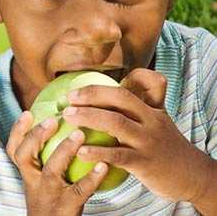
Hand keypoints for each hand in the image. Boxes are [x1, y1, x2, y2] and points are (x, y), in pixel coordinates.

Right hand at [7, 112, 107, 214]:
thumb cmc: (52, 204)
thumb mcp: (42, 184)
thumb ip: (48, 161)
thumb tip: (67, 130)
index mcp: (28, 175)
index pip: (14, 150)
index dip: (17, 131)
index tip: (28, 112)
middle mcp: (34, 182)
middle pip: (25, 156)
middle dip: (35, 136)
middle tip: (52, 119)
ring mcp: (50, 194)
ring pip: (52, 169)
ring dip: (64, 149)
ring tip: (79, 134)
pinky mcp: (67, 206)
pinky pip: (80, 190)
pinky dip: (92, 177)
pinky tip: (104, 165)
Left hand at [63, 68, 213, 201]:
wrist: (191, 176)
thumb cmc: (165, 146)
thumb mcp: (158, 121)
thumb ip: (141, 105)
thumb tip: (110, 92)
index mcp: (152, 109)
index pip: (137, 86)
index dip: (107, 84)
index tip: (79, 88)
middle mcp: (151, 121)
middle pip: (122, 99)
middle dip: (93, 94)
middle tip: (69, 98)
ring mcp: (148, 141)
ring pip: (116, 123)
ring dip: (89, 117)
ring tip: (68, 117)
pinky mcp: (144, 163)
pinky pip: (118, 155)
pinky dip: (99, 152)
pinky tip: (81, 152)